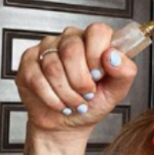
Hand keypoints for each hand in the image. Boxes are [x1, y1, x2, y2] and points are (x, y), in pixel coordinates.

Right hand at [16, 23, 137, 136]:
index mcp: (94, 42)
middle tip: (87, 94)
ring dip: (67, 93)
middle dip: (81, 81)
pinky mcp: (29, 63)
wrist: (69, 123)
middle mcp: (70, 40)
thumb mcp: (116, 92)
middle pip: (72, 49)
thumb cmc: (92, 104)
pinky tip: (59, 103)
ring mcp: (47, 49)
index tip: (99, 75)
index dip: (97, 55)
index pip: (97, 31)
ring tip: (75, 102)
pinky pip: (37, 78)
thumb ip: (124, 72)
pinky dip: (51, 98)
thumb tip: (114, 56)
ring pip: (53, 66)